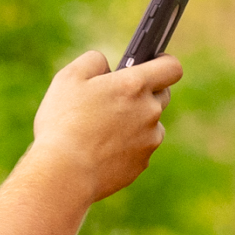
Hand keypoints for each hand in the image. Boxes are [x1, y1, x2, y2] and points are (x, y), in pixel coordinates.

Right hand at [27, 48, 176, 202]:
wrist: (64, 172)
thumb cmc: (63, 122)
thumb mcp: (70, 78)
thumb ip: (94, 61)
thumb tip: (108, 66)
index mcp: (134, 86)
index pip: (171, 67)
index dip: (164, 63)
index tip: (154, 63)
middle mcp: (149, 111)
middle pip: (162, 94)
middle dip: (144, 92)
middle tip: (117, 97)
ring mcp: (149, 139)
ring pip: (150, 123)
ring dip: (135, 122)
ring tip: (102, 128)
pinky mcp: (142, 163)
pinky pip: (140, 148)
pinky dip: (126, 146)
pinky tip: (101, 149)